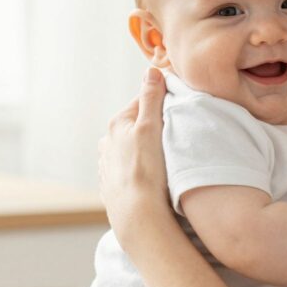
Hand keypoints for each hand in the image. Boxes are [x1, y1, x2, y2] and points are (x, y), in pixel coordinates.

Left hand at [98, 68, 173, 247]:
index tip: (179, 109)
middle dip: (156, 128)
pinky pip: (132, 169)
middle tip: (176, 137)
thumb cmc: (146, 171)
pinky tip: (155, 178)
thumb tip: (151, 71)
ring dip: (148, 150)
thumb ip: (151, 98)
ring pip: (134, 148)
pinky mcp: (113, 186)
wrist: (138, 216)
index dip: (163, 103)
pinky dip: (143, 169)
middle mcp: (107, 143)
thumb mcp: (151, 127)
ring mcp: (108, 166)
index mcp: (116, 124)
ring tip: (167, 159)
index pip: (143, 102)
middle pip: (138, 126)